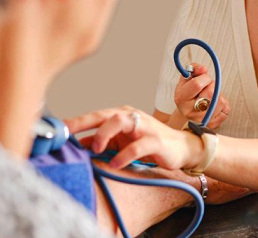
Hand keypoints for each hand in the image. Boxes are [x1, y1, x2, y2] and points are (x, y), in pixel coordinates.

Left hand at [64, 106, 203, 170]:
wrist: (180, 147)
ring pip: (122, 122)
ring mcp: (145, 127)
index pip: (96, 115)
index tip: (57, 129)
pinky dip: (125, 155)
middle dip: (85, 122)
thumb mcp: (122, 142)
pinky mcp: (156, 140)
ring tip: (96, 149)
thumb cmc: (148, 143)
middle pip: (106, 114)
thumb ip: (102, 142)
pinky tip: (116, 164)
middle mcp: (132, 117)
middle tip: (68, 134)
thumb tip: (77, 146)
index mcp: (122, 116)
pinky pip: (138, 146)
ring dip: (105, 134)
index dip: (77, 121)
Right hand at [174, 63, 229, 128]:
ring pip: (220, 101)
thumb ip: (194, 69)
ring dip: (219, 95)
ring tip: (211, 96)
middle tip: (208, 86)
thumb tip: (204, 69)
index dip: (205, 77)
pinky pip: (226, 110)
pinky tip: (215, 104)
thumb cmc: (188, 93)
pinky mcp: (212, 125)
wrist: (188, 112)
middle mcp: (190, 111)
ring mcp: (201, 120)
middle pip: (211, 93)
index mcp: (181, 98)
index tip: (204, 78)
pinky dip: (223, 104)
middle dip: (213, 85)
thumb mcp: (187, 78)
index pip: (197, 84)